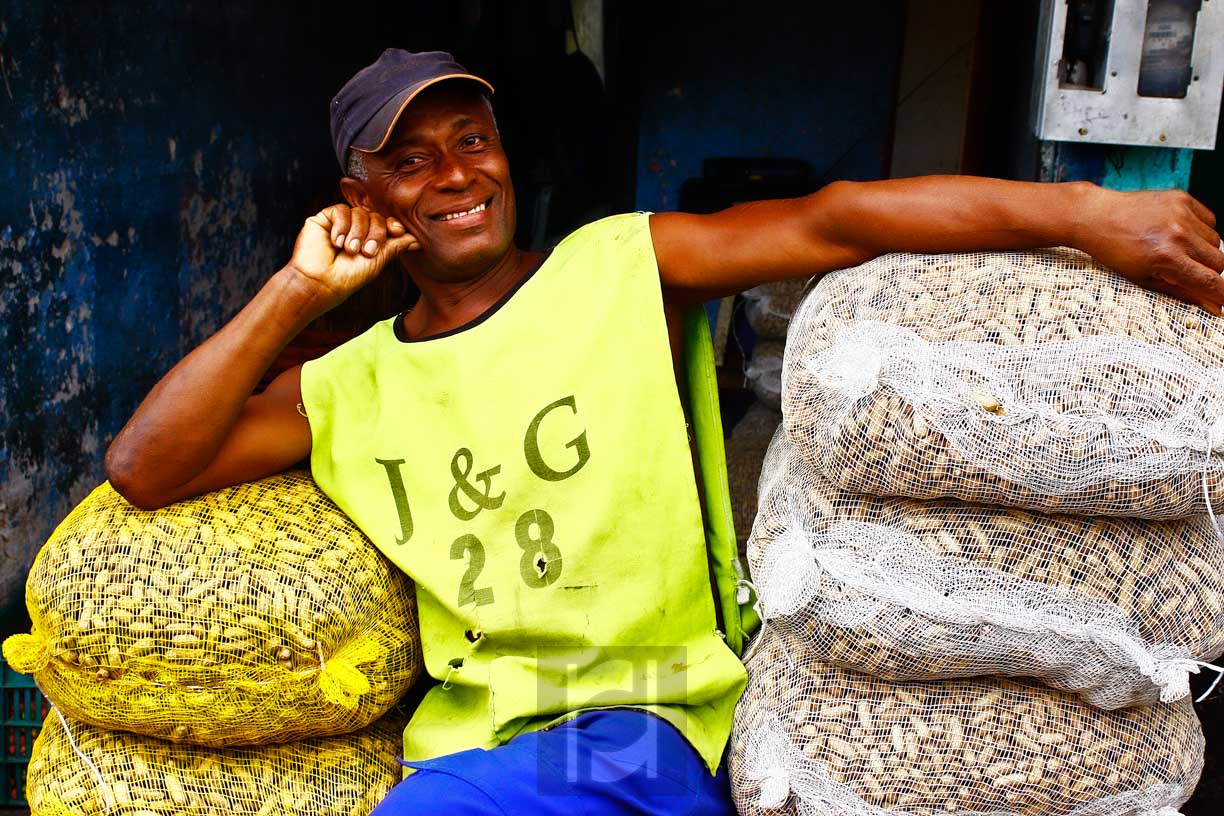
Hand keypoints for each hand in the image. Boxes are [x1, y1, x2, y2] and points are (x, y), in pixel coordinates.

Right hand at [287, 205, 419, 306]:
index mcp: (371, 239)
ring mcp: (341, 223)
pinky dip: (341, 226)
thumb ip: (396, 246)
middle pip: (375, 216)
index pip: (386, 223)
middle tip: (366, 252)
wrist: (322, 282)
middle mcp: (357, 229)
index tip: (396, 231)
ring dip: (357, 232)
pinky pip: (340, 210)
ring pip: (359, 212)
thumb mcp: (378, 260)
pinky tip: (336, 242)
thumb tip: (418, 240)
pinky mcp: (324, 219)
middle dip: (374, 233)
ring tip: (349, 250)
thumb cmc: (349, 276)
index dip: (392, 224)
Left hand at [1075, 187, 1223, 313]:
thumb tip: (1213, 305)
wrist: (1096, 216)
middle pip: (1219, 262)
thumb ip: (1183, 292)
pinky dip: (1200, 230)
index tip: (1222, 299)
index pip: (1211, 282)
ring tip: (1177, 249)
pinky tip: (1178, 232)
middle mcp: (1178, 235)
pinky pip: (1209, 220)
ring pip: (1217, 241)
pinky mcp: (1182, 199)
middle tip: (1187, 270)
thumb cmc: (1115, 251)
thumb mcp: (1144, 279)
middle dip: (1209, 271)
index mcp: (1167, 258)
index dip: (1221, 294)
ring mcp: (1182, 214)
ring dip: (1203, 250)